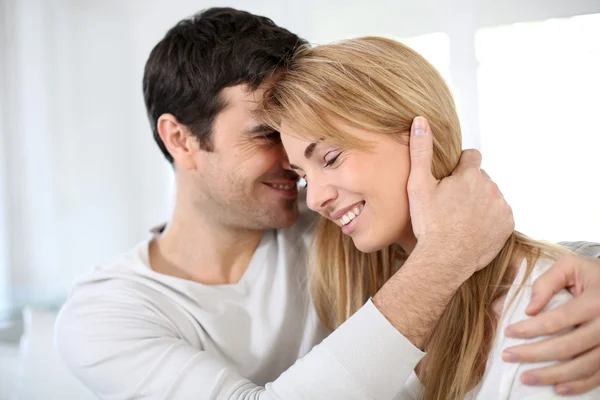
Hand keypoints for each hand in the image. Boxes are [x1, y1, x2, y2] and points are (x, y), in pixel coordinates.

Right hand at [407, 116, 513, 275]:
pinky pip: (500, 215)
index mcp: (469, 174)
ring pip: (491, 196)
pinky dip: (489, 219)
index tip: (450, 180)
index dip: (460, 165)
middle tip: (450, 204)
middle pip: (480, 178)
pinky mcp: (507, 225)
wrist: (444, 259)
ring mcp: (501, 206)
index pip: (472, 156)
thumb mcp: (418, 184)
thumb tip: (420, 121)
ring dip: (479, 202)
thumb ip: (421, 150)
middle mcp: (490, 186)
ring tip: (460, 219)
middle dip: (469, 186)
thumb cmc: (428, 222)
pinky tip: (472, 229)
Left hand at [503, 253, 599, 394]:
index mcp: (594, 301)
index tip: (508, 332)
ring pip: (581, 367)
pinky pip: (598, 376)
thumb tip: (529, 309)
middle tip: (507, 356)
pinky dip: (579, 386)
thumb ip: (547, 282)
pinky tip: (558, 388)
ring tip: (525, 377)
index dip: (529, 328)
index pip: (556, 320)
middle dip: (532, 354)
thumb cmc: (594, 274)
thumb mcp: (571, 265)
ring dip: (551, 376)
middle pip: (566, 347)